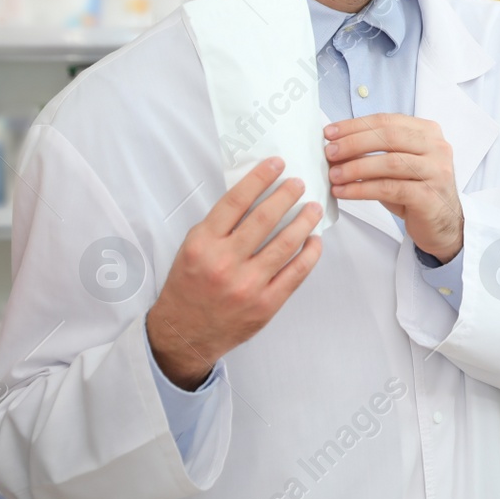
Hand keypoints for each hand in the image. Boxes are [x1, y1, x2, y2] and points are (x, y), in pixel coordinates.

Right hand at [148, 158, 323, 389]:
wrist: (185, 334)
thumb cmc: (189, 286)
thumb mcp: (192, 249)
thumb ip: (220, 225)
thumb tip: (256, 194)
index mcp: (202, 244)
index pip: (235, 201)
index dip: (259, 178)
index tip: (276, 164)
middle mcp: (224, 262)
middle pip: (264, 218)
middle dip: (287, 195)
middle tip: (300, 183)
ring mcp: (247, 285)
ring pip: (286, 243)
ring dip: (305, 220)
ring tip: (313, 208)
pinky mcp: (266, 304)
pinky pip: (296, 272)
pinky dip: (310, 253)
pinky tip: (315, 240)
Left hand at [324, 114, 462, 262]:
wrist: (442, 224)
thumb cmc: (416, 190)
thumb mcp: (397, 165)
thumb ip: (375, 151)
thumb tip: (336, 144)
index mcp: (427, 132)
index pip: (387, 121)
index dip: (355, 125)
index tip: (330, 133)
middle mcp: (436, 148)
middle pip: (389, 137)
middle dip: (354, 143)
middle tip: (329, 153)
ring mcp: (436, 171)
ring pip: (389, 162)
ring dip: (355, 167)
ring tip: (333, 175)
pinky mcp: (429, 196)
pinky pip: (389, 189)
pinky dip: (362, 189)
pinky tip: (344, 192)